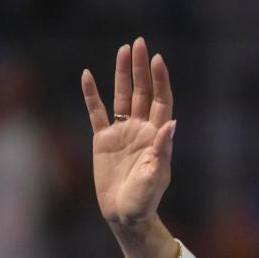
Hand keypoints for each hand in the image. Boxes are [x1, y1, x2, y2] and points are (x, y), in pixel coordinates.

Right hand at [81, 37, 178, 257]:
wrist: (125, 214)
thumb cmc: (145, 199)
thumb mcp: (155, 174)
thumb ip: (162, 149)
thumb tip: (171, 124)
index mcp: (157, 136)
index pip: (161, 101)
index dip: (160, 80)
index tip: (157, 59)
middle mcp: (141, 129)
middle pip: (142, 92)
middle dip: (141, 68)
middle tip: (139, 43)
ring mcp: (122, 132)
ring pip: (122, 97)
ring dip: (122, 74)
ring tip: (123, 50)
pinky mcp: (102, 140)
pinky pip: (96, 112)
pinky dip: (91, 94)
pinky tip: (87, 75)